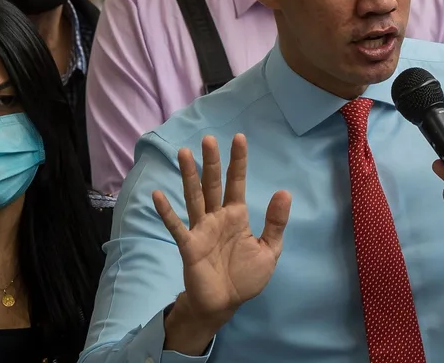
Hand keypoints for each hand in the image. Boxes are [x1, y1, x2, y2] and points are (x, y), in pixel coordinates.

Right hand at [153, 134, 290, 353]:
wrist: (224, 304)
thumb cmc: (245, 277)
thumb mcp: (269, 251)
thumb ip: (275, 223)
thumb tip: (285, 192)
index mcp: (237, 216)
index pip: (237, 183)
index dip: (238, 162)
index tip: (239, 138)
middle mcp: (217, 217)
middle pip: (213, 184)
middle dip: (212, 162)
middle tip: (209, 138)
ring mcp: (201, 229)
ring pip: (194, 197)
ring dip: (189, 176)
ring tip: (184, 153)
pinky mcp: (189, 245)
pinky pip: (176, 226)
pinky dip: (166, 211)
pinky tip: (158, 194)